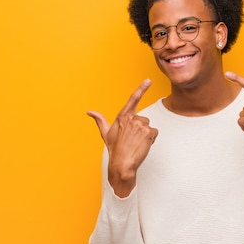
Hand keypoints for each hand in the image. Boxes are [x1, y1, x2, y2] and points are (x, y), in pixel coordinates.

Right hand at [87, 79, 157, 196]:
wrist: (122, 163)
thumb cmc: (114, 149)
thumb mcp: (105, 133)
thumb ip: (100, 120)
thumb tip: (89, 112)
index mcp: (122, 116)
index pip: (133, 99)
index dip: (141, 89)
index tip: (148, 80)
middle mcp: (131, 118)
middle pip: (143, 120)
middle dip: (141, 129)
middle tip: (132, 140)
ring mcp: (140, 124)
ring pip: (149, 127)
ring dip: (146, 135)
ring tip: (136, 144)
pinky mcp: (148, 132)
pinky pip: (155, 133)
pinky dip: (151, 140)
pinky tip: (142, 146)